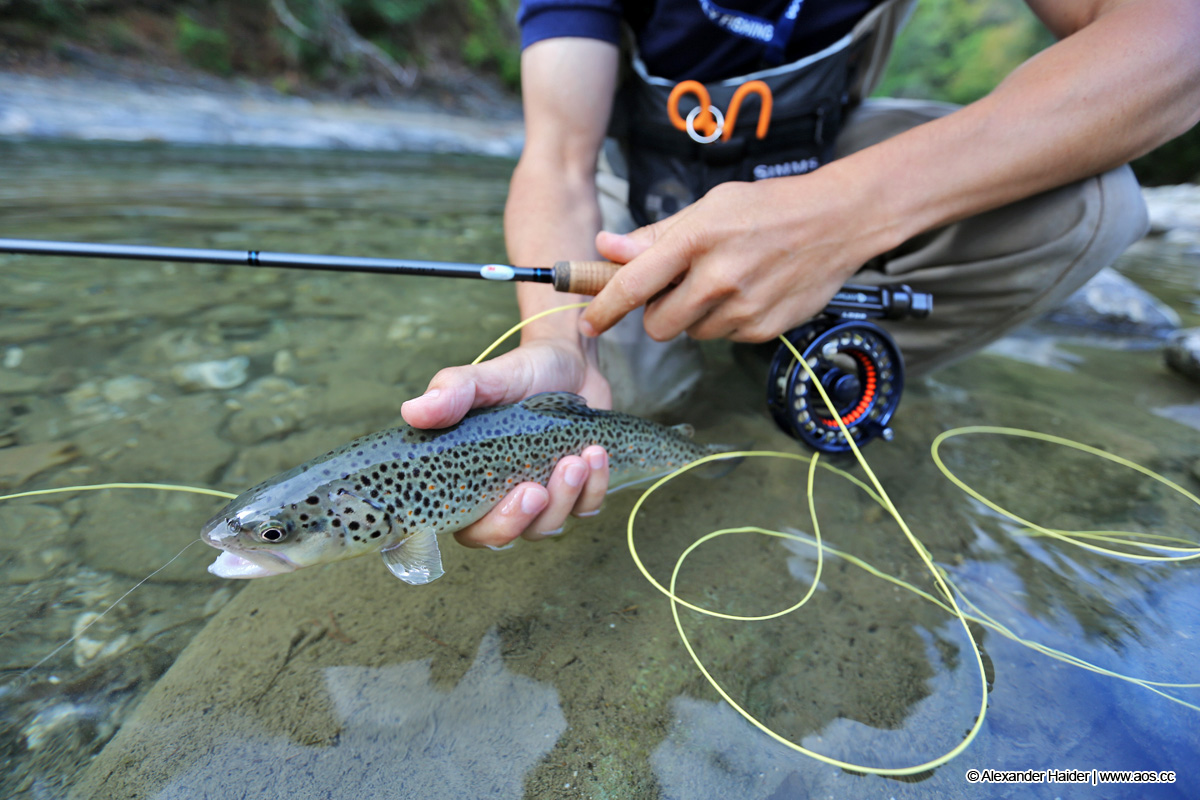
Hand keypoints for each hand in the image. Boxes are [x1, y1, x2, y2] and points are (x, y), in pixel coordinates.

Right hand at [400, 337, 610, 548]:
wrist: (568, 361)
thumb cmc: (519, 372)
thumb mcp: (486, 378)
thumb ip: (452, 393)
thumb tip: (413, 410)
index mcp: (468, 480)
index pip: (467, 528)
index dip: (490, 526)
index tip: (516, 494)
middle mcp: (500, 497)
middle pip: (505, 537)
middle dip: (525, 518)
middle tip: (538, 488)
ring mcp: (540, 499)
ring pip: (548, 526)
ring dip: (566, 497)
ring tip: (579, 457)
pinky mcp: (575, 493)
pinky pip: (585, 508)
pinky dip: (595, 487)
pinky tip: (596, 454)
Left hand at [581, 169, 886, 342]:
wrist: (838, 221)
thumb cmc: (769, 207)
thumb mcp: (709, 207)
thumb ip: (656, 235)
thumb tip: (607, 247)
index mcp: (696, 238)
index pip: (633, 285)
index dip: (604, 308)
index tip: (589, 322)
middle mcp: (718, 278)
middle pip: (658, 325)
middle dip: (657, 314)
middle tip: (675, 290)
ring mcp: (742, 308)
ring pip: (691, 333)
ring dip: (694, 316)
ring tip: (723, 282)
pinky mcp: (763, 329)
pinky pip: (724, 337)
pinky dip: (725, 321)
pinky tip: (747, 292)